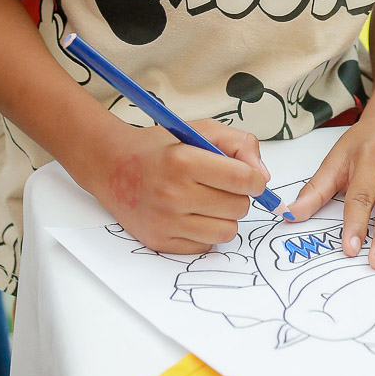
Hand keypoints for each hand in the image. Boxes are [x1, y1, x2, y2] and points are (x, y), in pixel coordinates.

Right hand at [86, 118, 269, 253]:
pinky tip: (193, 214)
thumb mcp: (199, 130)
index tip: (251, 178)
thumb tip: (262, 177)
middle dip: (238, 196)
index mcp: (184, 161)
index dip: (255, 179)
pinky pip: (206, 245)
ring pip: (227, 231)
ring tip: (208, 200)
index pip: (242, 180)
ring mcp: (165, 222)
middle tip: (220, 185)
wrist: (112, 166)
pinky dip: (207, 231)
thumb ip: (238, 144)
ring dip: (225, 216)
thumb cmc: (160, 147)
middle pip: (238, 207)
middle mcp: (173, 194)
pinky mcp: (160, 242)